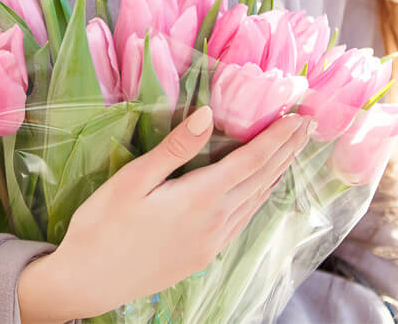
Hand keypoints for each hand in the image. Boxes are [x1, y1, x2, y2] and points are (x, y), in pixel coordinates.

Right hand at [17, 107, 310, 322]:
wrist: (88, 282)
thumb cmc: (101, 225)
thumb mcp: (132, 179)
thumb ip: (174, 148)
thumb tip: (208, 115)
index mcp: (199, 198)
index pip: (251, 161)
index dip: (277, 138)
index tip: (299, 116)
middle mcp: (214, 222)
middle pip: (262, 180)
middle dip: (286, 150)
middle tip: (309, 125)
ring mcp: (211, 242)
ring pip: (256, 201)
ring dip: (277, 172)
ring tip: (291, 150)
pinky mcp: (202, 254)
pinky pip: (242, 219)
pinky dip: (259, 196)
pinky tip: (260, 189)